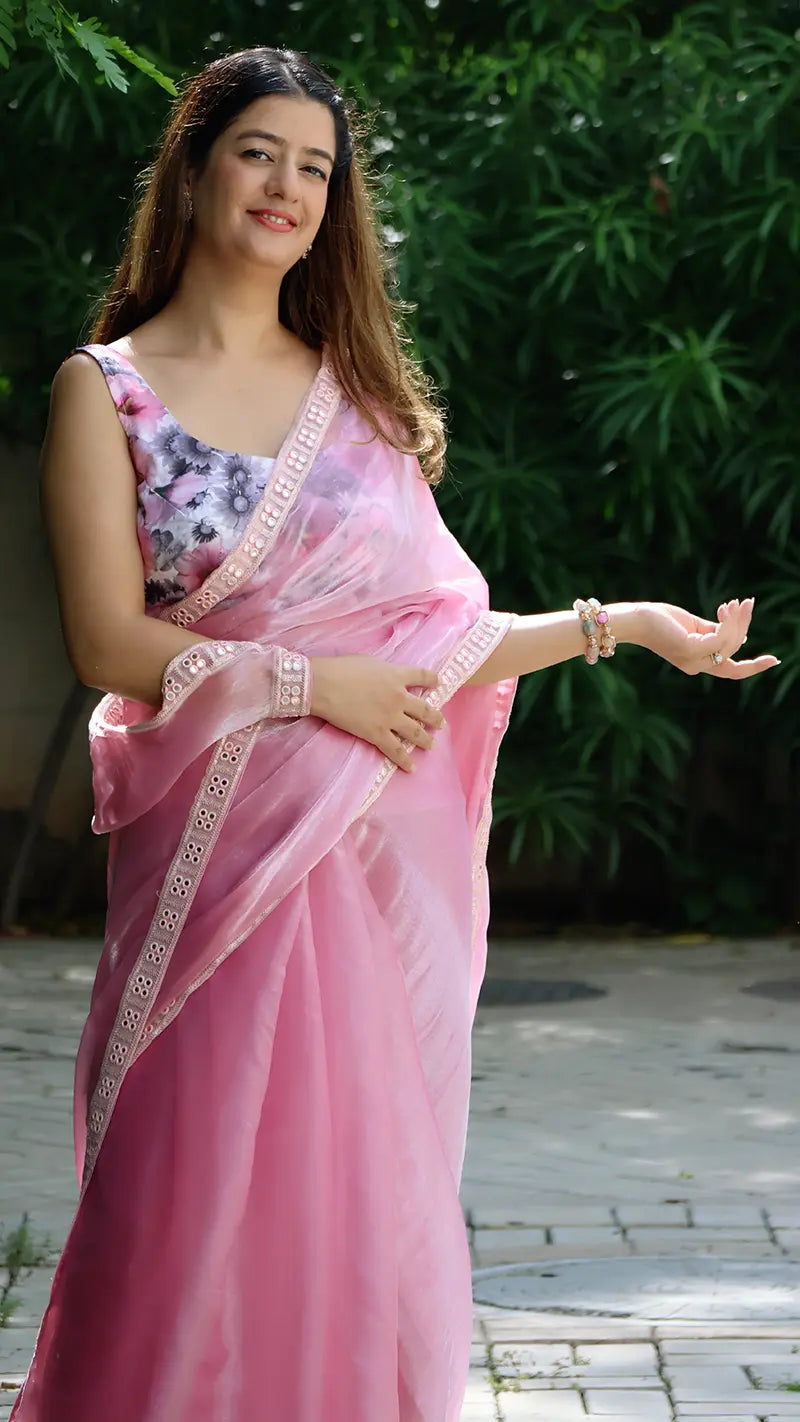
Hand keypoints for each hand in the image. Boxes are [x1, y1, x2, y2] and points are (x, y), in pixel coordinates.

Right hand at [309, 655, 445, 770]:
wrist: (325, 685)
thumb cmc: (342, 668)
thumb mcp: (370, 662)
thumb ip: (384, 671)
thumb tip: (387, 677)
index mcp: (397, 675)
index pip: (422, 676)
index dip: (433, 680)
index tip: (439, 683)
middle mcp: (399, 697)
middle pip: (424, 709)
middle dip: (435, 718)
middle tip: (441, 724)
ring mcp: (390, 717)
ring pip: (415, 731)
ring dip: (426, 739)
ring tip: (431, 745)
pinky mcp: (377, 734)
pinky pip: (395, 750)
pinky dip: (404, 760)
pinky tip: (411, 767)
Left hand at [637, 597, 779, 678]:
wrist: (636, 619)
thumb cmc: (661, 620)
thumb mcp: (695, 626)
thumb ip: (717, 632)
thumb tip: (743, 636)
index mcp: (698, 663)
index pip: (732, 670)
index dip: (754, 667)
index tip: (774, 659)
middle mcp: (697, 667)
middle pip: (735, 651)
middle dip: (744, 625)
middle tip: (746, 603)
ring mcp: (694, 661)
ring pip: (730, 643)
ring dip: (737, 619)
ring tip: (733, 602)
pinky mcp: (691, 649)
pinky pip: (722, 638)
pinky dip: (729, 622)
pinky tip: (726, 608)